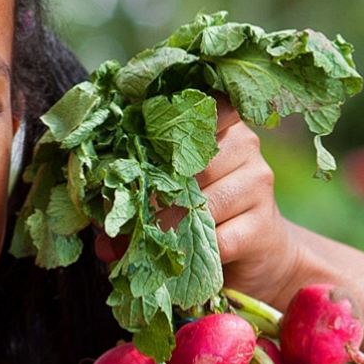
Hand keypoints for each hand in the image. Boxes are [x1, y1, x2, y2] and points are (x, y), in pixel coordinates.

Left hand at [94, 98, 302, 307]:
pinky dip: (189, 250)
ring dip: (168, 224)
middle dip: (155, 187)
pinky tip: (178, 256)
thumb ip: (140, 194)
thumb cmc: (205, 210)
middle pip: (190, 158)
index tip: (142, 144)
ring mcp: (257, 183)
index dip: (165, 124)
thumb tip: (100, 228)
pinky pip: (216, 238)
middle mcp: (245, 146)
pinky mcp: (262, 226)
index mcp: (221, 126)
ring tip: (151, 237)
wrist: (260, 253)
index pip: (197, 106)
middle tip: (134, 207)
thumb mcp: (175, 192)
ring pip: (201, 201)